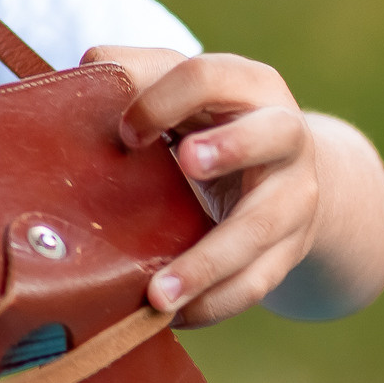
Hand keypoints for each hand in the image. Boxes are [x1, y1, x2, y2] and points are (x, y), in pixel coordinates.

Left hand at [86, 47, 383, 326]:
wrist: (285, 171)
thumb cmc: (210, 120)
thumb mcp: (181, 88)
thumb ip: (137, 72)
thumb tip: (88, 64)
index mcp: (251, 86)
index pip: (212, 77)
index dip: (167, 98)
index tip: (126, 130)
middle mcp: (286, 136)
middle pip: (274, 135)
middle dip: (231, 147)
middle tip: (187, 164)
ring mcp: (295, 196)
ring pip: (261, 228)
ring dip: (210, 262)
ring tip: (158, 295)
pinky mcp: (290, 249)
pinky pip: (257, 283)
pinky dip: (214, 304)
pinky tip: (172, 318)